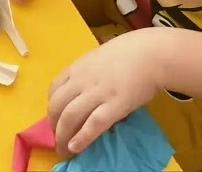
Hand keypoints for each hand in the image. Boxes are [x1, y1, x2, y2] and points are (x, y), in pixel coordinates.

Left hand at [48, 30, 165, 155]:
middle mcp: (82, 80)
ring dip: (62, 136)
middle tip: (57, 137)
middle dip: (53, 125)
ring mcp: (97, 93)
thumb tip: (82, 91)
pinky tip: (75, 147)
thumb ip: (87, 74)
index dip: (51, 106)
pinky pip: (92, 125)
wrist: (149, 54)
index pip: (54, 89)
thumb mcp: (98, 59)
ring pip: (70, 116)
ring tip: (63, 148)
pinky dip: (81, 138)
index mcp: (78, 67)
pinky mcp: (114, 106)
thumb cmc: (127, 53)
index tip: (55, 118)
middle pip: (57, 105)